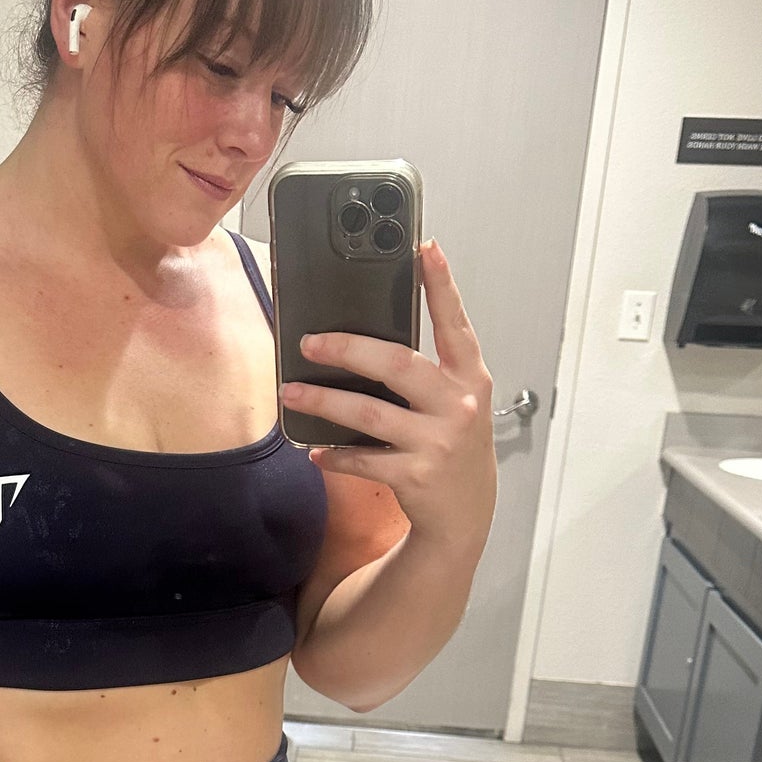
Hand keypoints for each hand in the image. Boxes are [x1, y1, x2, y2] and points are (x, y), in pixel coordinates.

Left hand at [279, 239, 496, 548]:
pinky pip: (362, 458)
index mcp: (470, 379)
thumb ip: (427, 372)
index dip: (441, 285)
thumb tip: (365, 341)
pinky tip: (315, 448)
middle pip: (396, 364)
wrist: (466, 514)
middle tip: (308, 342)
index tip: (423, 248)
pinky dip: (334, 453)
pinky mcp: (415, 475)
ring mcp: (437, 442)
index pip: (455, 323)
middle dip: (347, 348)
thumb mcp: (455, 403)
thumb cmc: (453, 447)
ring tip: (291, 392)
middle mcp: (458, 406)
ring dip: (323, 401)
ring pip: (368, 412)